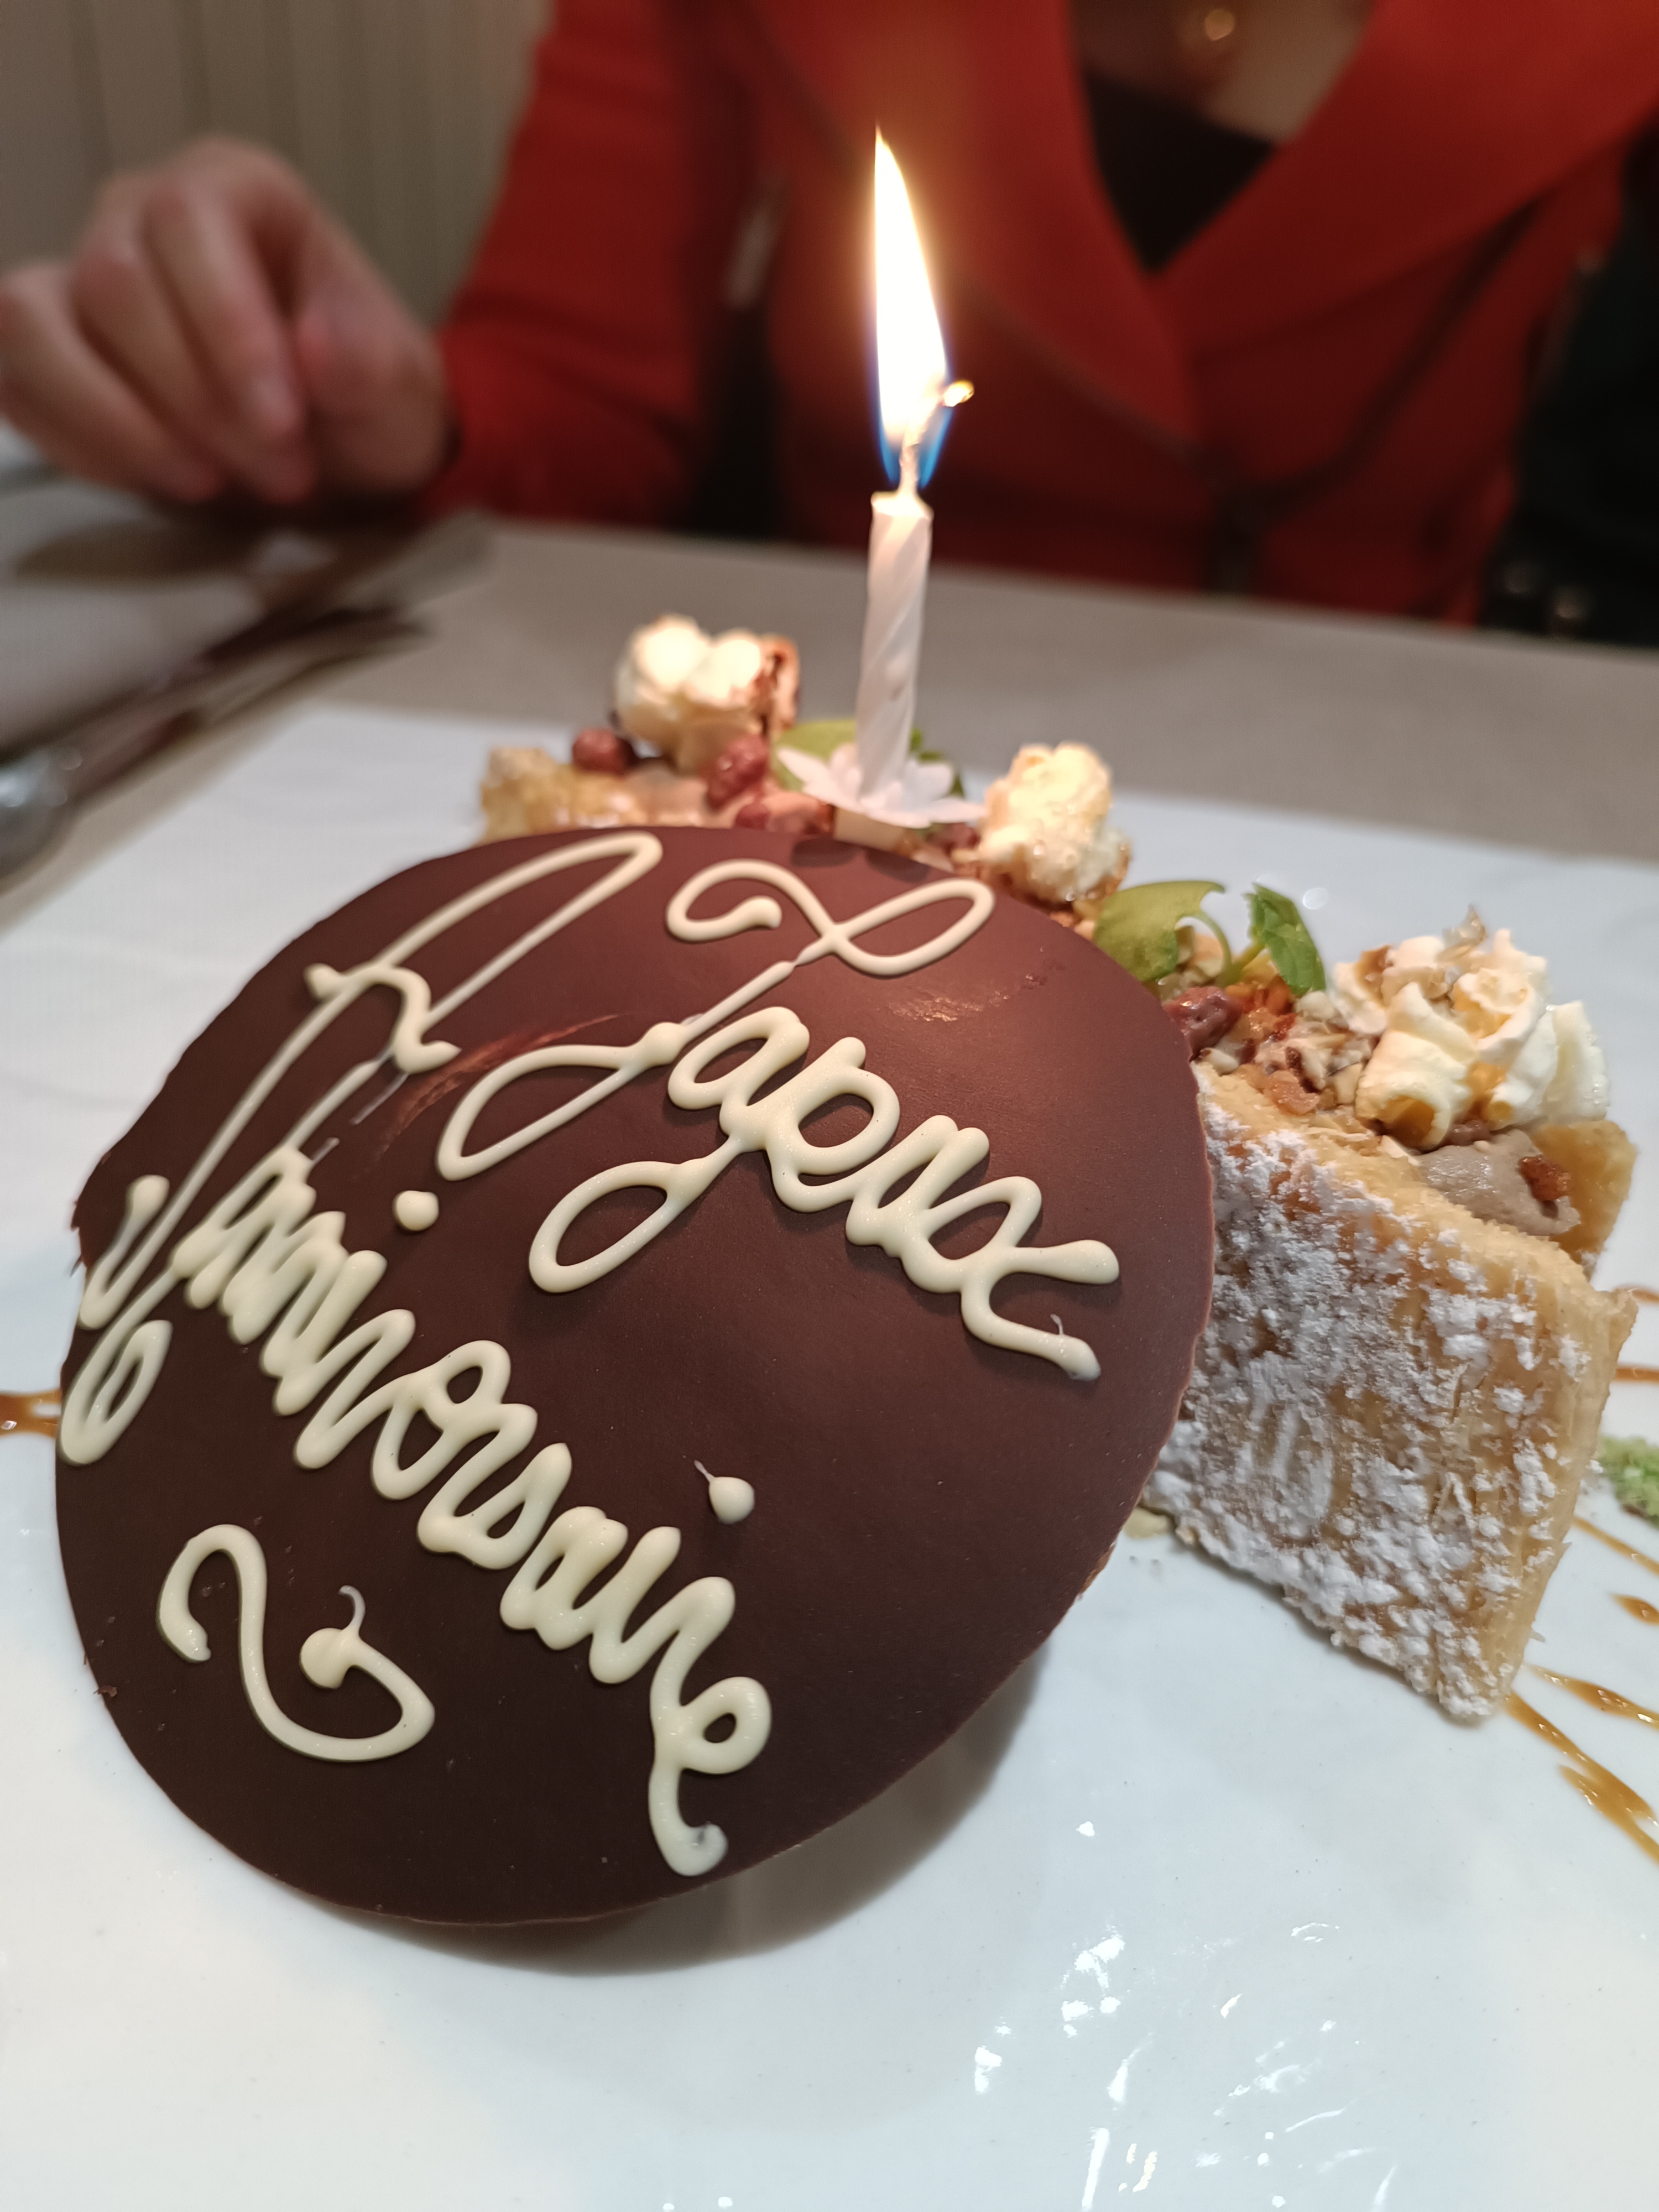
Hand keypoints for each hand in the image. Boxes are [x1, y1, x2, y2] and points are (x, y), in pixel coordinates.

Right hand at [0, 137, 451, 507]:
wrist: (334, 447)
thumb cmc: (360, 395)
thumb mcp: (400, 392)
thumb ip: (372, 367)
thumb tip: (321, 348)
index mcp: (233, 187)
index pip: (188, 222)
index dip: (226, 328)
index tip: (281, 423)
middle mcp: (139, 214)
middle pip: (114, 280)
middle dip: (196, 399)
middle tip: (281, 474)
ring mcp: (80, 280)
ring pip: (34, 324)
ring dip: (119, 423)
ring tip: (207, 482)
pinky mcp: (48, 355)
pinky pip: (17, 388)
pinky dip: (83, 448)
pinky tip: (160, 481)